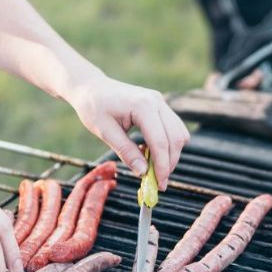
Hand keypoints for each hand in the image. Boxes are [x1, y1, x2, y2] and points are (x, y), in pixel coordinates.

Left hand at [67, 74, 189, 190]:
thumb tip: (143, 172)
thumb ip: (126, 152)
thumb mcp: (105, 132)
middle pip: (176, 138)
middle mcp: (157, 102)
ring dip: (171, 154)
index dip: (162, 165)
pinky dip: (167, 144)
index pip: (160, 141)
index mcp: (143, 106)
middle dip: (170, 163)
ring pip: (179, 133)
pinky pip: (173, 128)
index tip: (159, 184)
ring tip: (154, 168)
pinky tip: (151, 153)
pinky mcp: (160, 106)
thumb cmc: (94, 107)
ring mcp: (160, 102)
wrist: (91, 87)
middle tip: (159, 182)